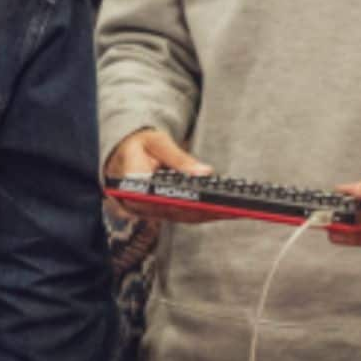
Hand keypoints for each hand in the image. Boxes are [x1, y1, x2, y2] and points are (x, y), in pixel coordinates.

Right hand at [103, 128, 228, 224]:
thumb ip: (179, 158)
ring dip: (209, 216)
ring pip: (182, 217)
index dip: (185, 204)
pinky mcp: (160, 214)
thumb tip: (204, 172)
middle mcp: (138, 204)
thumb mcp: (157, 142)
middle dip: (205, 211)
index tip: (208, 203)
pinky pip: (183, 217)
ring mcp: (149, 212)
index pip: (160, 199)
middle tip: (232, 208)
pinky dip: (204, 215)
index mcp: (132, 185)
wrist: (124, 154)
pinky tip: (224, 211)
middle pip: (176, 212)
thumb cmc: (140, 145)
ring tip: (236, 211)